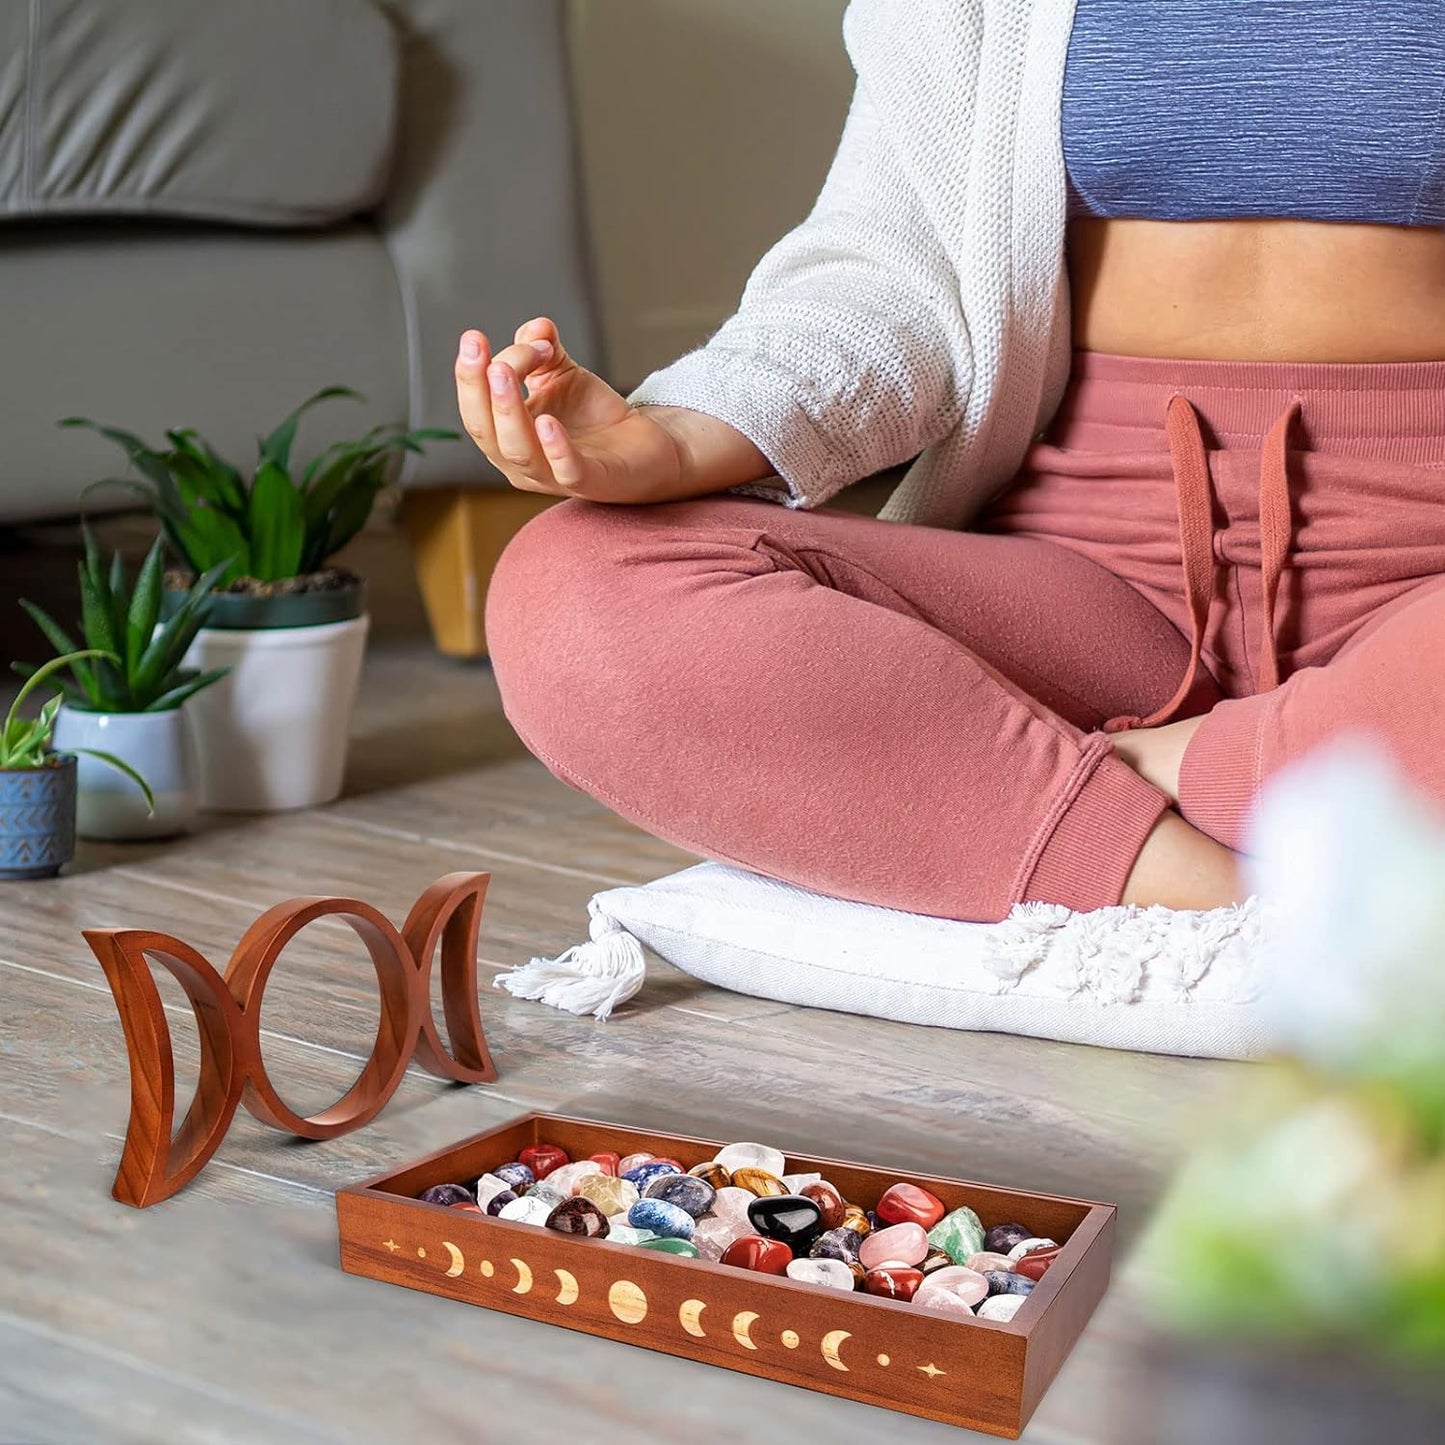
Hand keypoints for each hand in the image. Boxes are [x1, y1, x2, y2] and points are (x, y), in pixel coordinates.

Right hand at [455, 318, 688, 502]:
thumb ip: (543, 349)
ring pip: (519, 450)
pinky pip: (567, 470)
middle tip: (477, 349)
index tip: (478, 336)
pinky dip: (555, 448)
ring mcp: (554, 477)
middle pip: (485, 431)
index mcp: (505, 437)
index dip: (470, 374)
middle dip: (475, 388)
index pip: (476, 408)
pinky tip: (547, 421)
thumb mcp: (561, 374)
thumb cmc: (593, 417)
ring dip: (508, 409)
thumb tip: (537, 327)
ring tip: (502, 370)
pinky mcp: (592, 482)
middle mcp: (521, 462)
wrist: (644, 446)